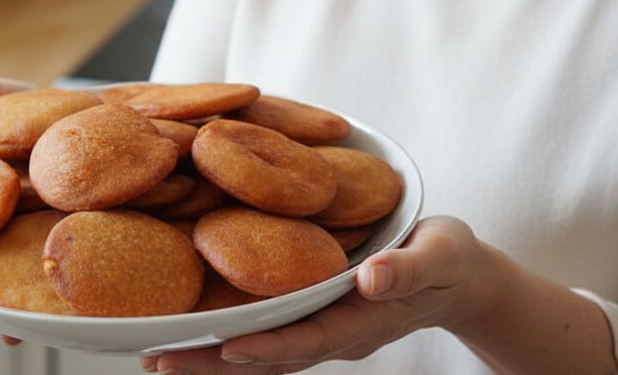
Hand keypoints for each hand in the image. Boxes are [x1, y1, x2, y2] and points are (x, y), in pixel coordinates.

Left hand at [140, 217, 495, 373]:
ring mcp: (323, 329)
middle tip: (157, 362)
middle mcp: (336, 333)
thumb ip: (409, 268)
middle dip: (214, 362)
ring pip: (260, 352)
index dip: (266, 347)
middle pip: (268, 357)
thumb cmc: (451, 258)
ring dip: (210, 357)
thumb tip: (371, 278)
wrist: (460, 276)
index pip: (307, 340)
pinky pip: (266, 332)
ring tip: (156, 357)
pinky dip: (228, 338)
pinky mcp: (315, 315)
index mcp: (363, 321)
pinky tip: (193, 332)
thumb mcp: (441, 253)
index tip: (224, 347)